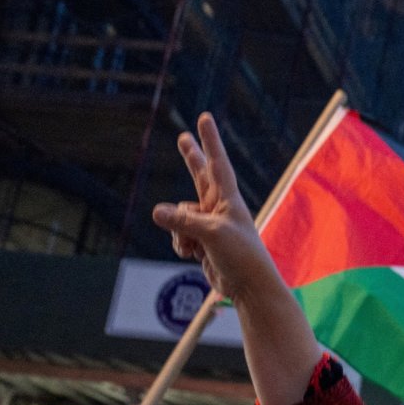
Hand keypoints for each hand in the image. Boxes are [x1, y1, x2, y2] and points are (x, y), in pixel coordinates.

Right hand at [151, 113, 279, 302]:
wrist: (247, 286)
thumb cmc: (240, 256)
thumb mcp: (211, 235)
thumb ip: (183, 221)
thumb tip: (156, 212)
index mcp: (229, 199)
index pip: (217, 163)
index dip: (210, 140)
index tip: (205, 118)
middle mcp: (219, 207)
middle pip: (199, 176)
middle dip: (191, 158)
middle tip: (183, 137)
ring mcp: (209, 223)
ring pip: (179, 215)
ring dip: (179, 231)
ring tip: (196, 246)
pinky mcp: (201, 240)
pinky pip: (178, 234)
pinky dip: (180, 244)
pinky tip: (194, 255)